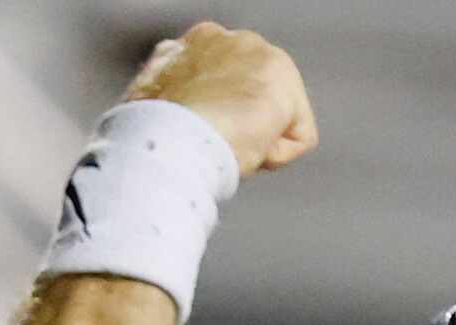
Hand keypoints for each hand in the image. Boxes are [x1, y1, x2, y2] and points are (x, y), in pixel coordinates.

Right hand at [123, 22, 316, 175]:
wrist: (167, 139)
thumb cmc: (156, 136)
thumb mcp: (163, 106)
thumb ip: (185, 99)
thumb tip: (188, 111)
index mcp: (200, 43)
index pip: (231, 89)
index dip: (220, 121)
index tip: (200, 134)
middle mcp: (236, 40)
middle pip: (261, 103)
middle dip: (246, 128)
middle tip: (215, 142)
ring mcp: (264, 56)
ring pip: (281, 121)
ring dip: (259, 143)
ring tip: (226, 143)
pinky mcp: (286, 83)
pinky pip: (299, 138)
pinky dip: (277, 155)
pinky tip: (248, 147)